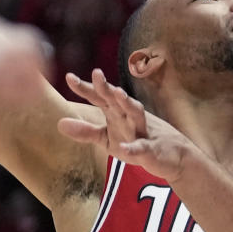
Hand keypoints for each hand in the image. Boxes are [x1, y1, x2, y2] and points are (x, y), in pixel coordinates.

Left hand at [58, 68, 195, 181]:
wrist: (173, 158)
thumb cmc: (137, 142)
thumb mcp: (108, 138)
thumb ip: (86, 131)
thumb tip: (59, 123)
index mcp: (116, 113)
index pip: (99, 97)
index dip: (85, 88)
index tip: (69, 77)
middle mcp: (129, 116)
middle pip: (116, 99)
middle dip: (107, 87)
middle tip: (96, 73)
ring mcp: (142, 130)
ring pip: (135, 113)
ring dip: (127, 103)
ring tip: (118, 94)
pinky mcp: (151, 149)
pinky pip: (142, 147)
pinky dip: (134, 147)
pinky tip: (126, 147)